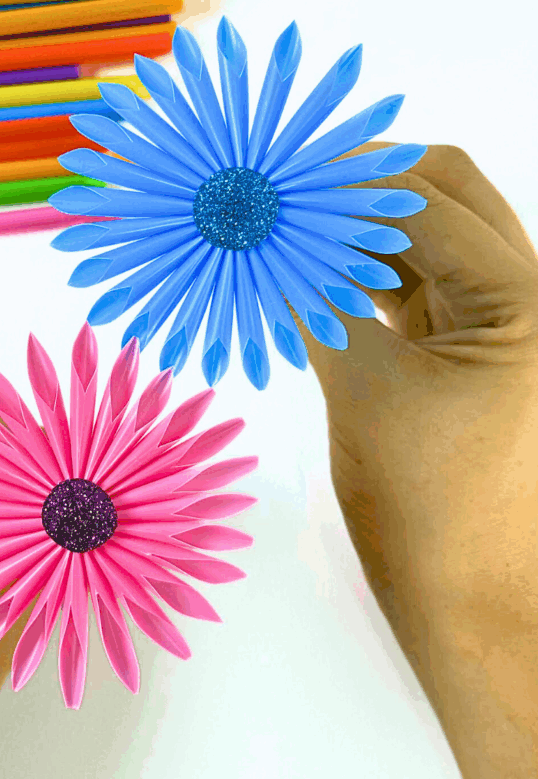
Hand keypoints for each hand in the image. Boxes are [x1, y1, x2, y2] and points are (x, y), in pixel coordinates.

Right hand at [294, 144, 537, 778]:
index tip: (270, 175)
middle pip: (443, 192)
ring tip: (293, 228)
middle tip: (284, 195)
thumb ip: (315, 299)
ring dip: (365, 226)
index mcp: (522, 301)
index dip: (338, 180)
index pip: (420, 198)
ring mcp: (508, 322)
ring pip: (433, 234)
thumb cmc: (425, 509)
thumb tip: (266, 235)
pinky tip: (320, 275)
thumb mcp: (361, 389)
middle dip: (360, 185)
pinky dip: (374, 270)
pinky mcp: (481, 348)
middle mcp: (530, 296)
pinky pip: (425, 282)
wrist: (471, 603)